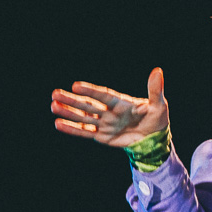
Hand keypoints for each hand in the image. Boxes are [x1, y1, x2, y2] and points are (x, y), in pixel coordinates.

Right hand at [51, 68, 169, 147]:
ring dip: (68, 112)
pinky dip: (72, 129)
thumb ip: (154, 90)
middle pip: (88, 104)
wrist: (154, 140)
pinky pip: (85, 132)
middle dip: (72, 100)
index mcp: (120, 102)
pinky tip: (58, 124)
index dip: (90, 90)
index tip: (75, 85)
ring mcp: (104, 123)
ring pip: (83, 117)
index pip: (103, 95)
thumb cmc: (157, 120)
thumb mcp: (158, 105)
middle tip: (55, 93)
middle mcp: (109, 111)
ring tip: (53, 106)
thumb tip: (157, 71)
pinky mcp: (102, 136)